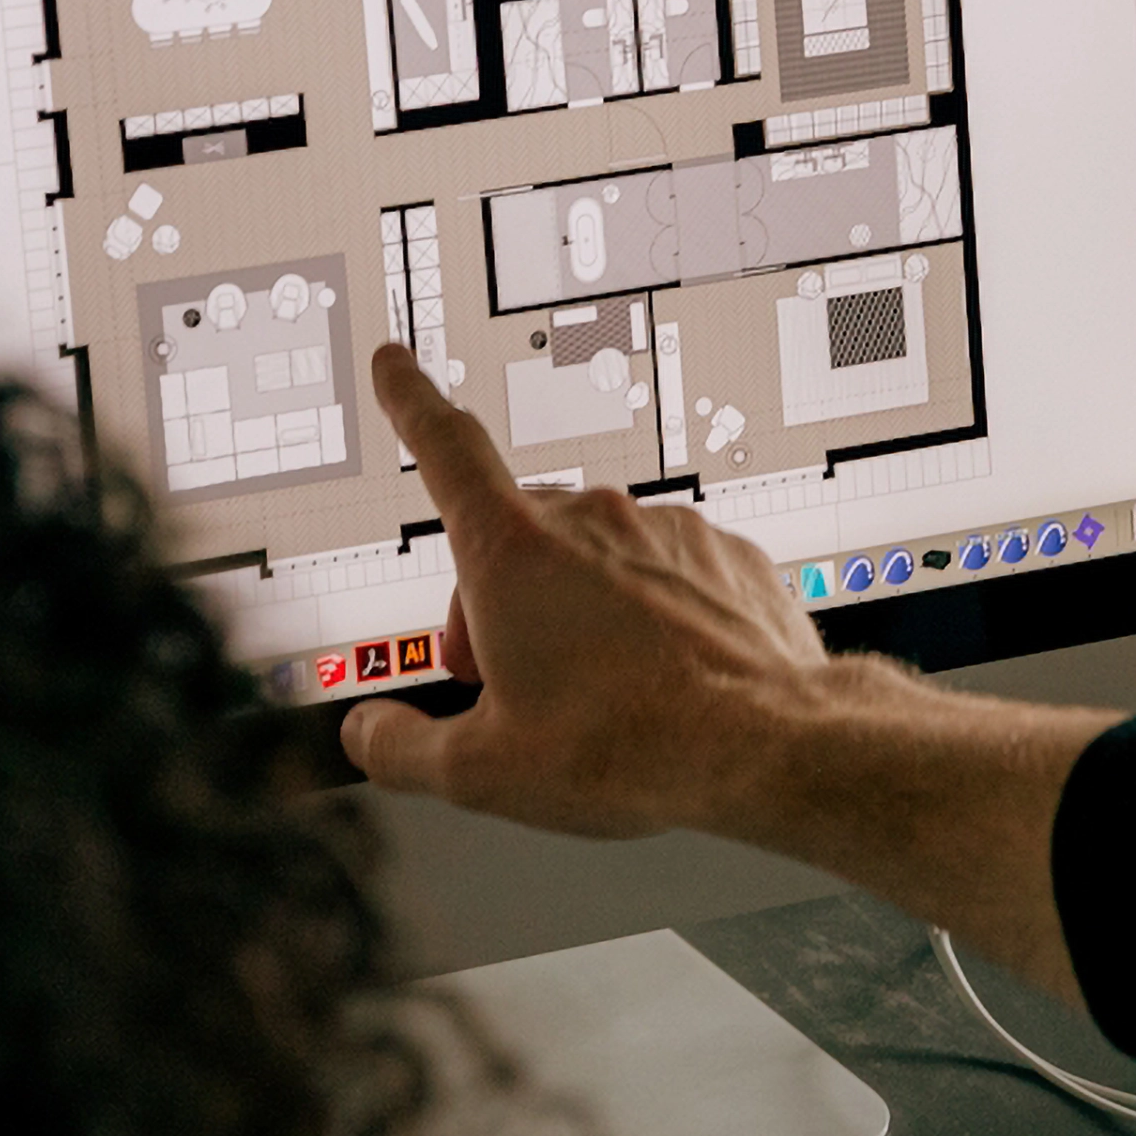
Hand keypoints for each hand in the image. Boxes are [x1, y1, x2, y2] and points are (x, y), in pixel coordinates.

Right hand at [339, 345, 831, 836]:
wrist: (765, 748)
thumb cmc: (627, 750)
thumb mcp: (481, 771)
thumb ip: (402, 747)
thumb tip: (370, 734)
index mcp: (513, 551)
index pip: (445, 449)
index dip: (411, 404)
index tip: (397, 364)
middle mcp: (592, 519)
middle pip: (515, 538)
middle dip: (496, 602)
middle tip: (503, 684)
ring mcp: (668, 531)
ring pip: (596, 560)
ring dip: (578, 611)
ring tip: (599, 697)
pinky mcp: (727, 557)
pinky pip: (669, 577)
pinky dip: (655, 619)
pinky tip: (665, 681)